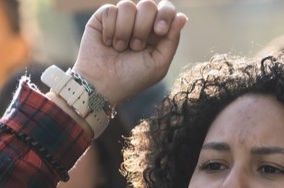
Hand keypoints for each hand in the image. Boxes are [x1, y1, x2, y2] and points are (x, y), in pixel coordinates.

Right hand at [72, 0, 187, 107]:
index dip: (165, 15)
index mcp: (156, 32)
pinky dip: (110, 30)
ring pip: (128, 5)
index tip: (160, 31)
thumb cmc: (132, 78)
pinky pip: (110, 10)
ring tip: (120, 48)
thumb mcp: (158, 64)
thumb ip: (172, 40)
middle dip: (142, 28)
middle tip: (136, 47)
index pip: (167, 9)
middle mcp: (139, 22)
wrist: (102, 84)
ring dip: (125, 31)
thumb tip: (182, 16)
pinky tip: (107, 42)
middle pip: (148, 5)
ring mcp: (121, 19)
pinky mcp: (103, 18)